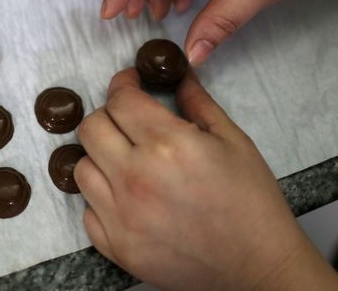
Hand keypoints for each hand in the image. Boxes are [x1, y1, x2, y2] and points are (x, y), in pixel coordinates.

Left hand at [74, 68, 337, 289]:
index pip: (120, 100)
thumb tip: (177, 73)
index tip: (129, 83)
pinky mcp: (117, 246)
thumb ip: (197, 102)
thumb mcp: (232, 140)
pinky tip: (126, 196)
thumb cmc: (251, 202)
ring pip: (81, 168)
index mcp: (167, 145)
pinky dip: (101, 199)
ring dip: (99, 157)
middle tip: (127, 120)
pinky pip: (87, 210)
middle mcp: (136, 178)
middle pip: (91, 128)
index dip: (123, 84)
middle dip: (108, 115)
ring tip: (125, 159)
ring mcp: (121, 216)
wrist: (257, 264)